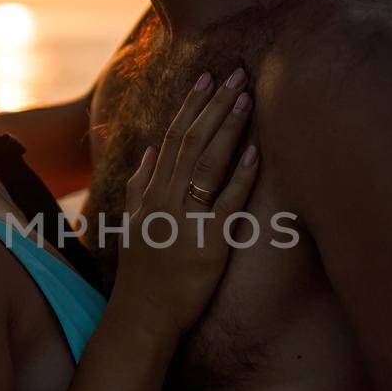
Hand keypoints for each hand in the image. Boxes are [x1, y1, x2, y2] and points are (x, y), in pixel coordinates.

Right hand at [111, 69, 259, 338]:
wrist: (143, 315)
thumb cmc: (142, 274)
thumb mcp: (133, 223)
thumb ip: (139, 186)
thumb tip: (149, 154)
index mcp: (152, 192)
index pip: (172, 138)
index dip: (191, 107)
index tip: (207, 79)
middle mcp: (166, 199)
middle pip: (192, 141)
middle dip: (215, 105)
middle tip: (237, 75)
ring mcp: (186, 219)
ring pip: (208, 162)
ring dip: (229, 128)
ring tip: (247, 98)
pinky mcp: (208, 242)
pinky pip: (227, 202)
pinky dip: (242, 175)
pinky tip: (257, 152)